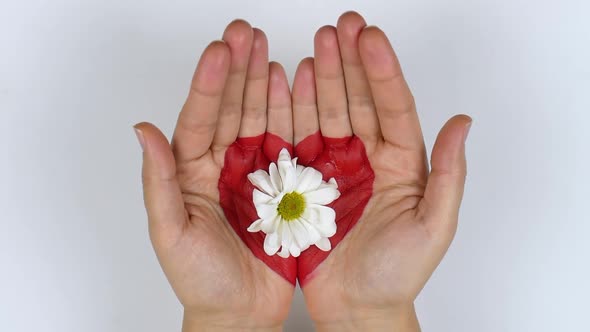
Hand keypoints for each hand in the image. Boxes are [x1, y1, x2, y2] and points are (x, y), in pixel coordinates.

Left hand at [134, 20, 294, 330]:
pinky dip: (293, 113)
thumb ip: (158, 182)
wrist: (240, 313)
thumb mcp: (170, 234)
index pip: (200, 118)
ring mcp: (255, 171)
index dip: (210, 84)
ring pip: (260, 116)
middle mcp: (223, 164)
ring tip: (270, 49)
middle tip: (246, 32)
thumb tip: (143, 131)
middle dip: (238, 68)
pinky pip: (289, 142)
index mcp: (192, 172)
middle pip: (231, 107)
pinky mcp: (284, 185)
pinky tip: (295, 87)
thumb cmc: (201, 281)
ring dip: (265, 82)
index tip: (221, 51)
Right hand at [292, 12, 471, 330]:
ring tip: (314, 47)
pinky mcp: (307, 182)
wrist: (357, 307)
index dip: (382, 69)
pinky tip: (290, 85)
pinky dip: (294, 111)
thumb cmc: (398, 274)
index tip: (368, 36)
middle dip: (350, 61)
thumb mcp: (433, 227)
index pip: (393, 106)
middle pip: (359, 99)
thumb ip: (448, 176)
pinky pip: (300, 139)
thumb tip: (461, 124)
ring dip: (322, 78)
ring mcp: (336, 166)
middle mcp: (369, 157)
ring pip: (328, 112)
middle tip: (339, 26)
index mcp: (402, 163)